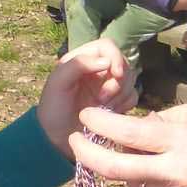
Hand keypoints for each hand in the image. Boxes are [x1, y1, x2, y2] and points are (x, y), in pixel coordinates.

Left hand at [37, 39, 133, 156]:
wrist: (57, 140)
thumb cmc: (53, 109)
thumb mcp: (57, 83)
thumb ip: (77, 64)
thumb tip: (106, 61)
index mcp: (83, 59)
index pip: (108, 47)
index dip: (116, 58)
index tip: (116, 74)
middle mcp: (98, 70)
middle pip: (124, 64)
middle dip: (117, 82)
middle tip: (102, 99)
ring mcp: (109, 86)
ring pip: (131, 80)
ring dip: (120, 95)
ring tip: (103, 108)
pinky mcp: (117, 102)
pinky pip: (133, 97)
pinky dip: (125, 104)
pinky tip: (111, 113)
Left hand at [70, 106, 186, 186]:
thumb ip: (183, 139)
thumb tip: (152, 135)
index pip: (130, 132)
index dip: (101, 124)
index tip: (86, 117)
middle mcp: (176, 174)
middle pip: (115, 167)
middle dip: (88, 154)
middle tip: (74, 143)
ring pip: (137, 185)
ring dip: (132, 172)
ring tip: (140, 159)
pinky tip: (174, 184)